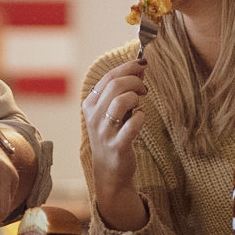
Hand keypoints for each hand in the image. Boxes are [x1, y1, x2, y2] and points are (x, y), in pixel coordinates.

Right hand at [82, 59, 147, 221]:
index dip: (128, 67)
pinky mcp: (117, 145)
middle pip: (115, 85)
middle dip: (135, 81)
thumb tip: (140, 68)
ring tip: (141, 103)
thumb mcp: (113, 111)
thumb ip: (123, 89)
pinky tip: (141, 119)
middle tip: (144, 88)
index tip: (143, 64)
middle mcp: (93, 117)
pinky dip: (141, 117)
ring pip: (122, 101)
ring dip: (136, 97)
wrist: (110, 171)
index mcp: (90, 104)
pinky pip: (132, 124)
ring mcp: (104, 132)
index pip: (108, 77)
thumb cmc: (113, 135)